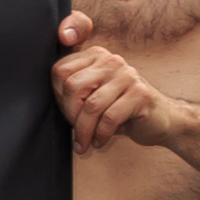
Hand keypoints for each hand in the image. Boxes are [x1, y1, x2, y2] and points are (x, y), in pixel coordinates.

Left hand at [50, 10, 168, 153]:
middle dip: (71, 115)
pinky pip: (110, 117)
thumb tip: (38, 101)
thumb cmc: (120, 110)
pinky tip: (101, 142)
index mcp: (95, 56)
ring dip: (85, 131)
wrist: (161, 120)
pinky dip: (101, 134)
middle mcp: (111, 60)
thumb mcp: (93, 96)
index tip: (68, 114)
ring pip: (91, 105)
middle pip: (72, 86)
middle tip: (77, 133)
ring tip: (86, 143)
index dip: (58, 98)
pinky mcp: (140, 94)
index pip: (60, 71)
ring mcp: (127, 75)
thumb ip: (72, 91)